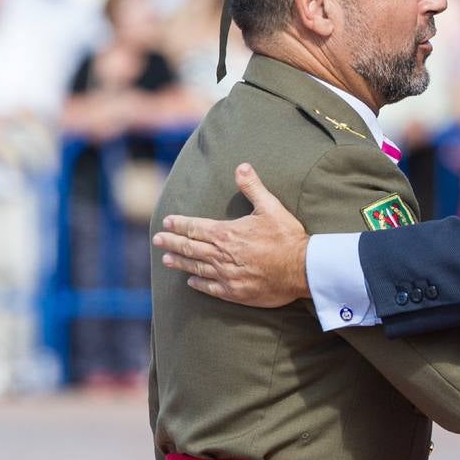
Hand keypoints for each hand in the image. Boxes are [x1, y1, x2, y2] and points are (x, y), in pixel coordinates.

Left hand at [152, 162, 309, 306]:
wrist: (302, 269)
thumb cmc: (287, 238)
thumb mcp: (271, 207)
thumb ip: (253, 188)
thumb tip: (241, 167)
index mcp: (227, 233)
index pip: (195, 227)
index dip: (179, 224)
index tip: (167, 222)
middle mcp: (221, 255)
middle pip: (189, 248)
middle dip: (171, 242)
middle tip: (157, 240)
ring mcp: (226, 275)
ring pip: (196, 267)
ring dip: (180, 263)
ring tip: (167, 260)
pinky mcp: (235, 292)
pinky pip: (210, 288)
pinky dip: (198, 283)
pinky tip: (191, 282)